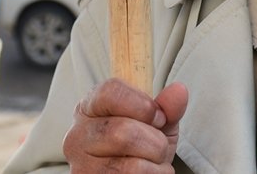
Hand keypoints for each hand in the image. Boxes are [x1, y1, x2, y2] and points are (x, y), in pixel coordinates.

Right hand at [63, 79, 188, 172]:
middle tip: (159, 147)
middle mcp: (78, 136)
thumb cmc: (140, 146)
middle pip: (122, 132)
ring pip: (129, 166)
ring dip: (155, 165)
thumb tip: (178, 91)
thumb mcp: (156, 124)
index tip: (158, 118)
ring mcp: (81, 166)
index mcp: (90, 108)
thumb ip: (167, 107)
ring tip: (154, 163)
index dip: (143, 105)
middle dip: (155, 142)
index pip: (110, 92)